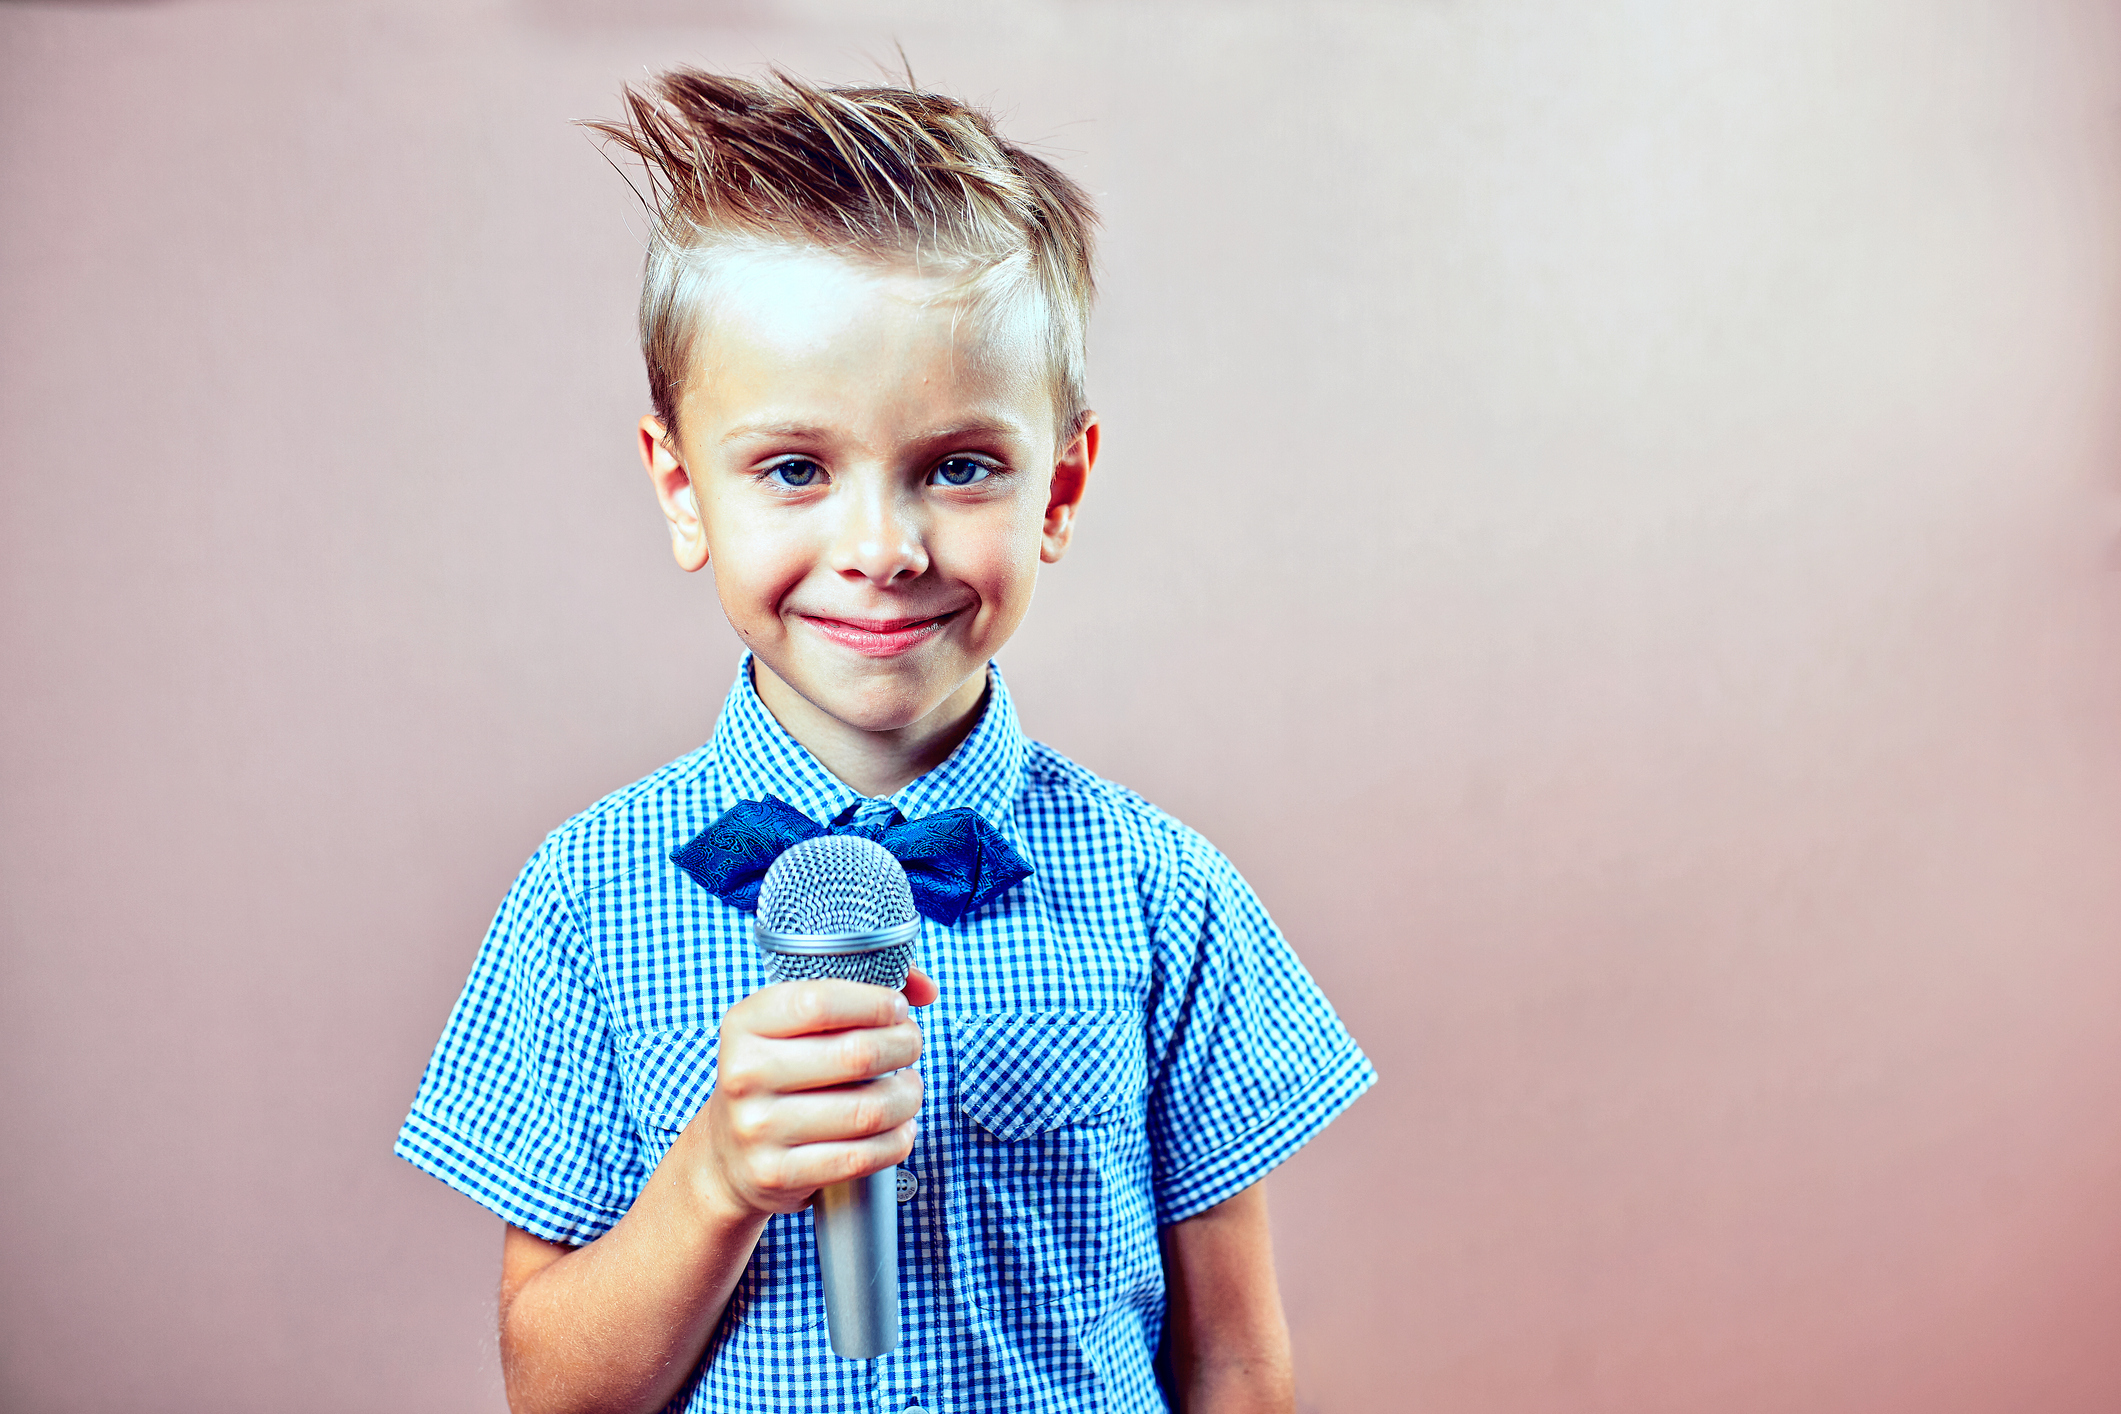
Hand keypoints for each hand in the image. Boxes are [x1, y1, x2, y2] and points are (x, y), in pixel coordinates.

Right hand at [674, 968, 937, 1223]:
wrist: (728, 1153)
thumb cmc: (779, 1074)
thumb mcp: (791, 1025)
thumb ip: (858, 993)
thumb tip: (926, 988)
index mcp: (745, 1024)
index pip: (820, 1003)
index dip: (874, 1003)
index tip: (897, 1010)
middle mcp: (744, 1074)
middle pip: (855, 1055)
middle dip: (903, 1046)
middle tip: (911, 1046)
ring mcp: (757, 1128)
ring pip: (867, 1111)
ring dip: (908, 1097)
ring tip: (909, 1088)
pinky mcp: (777, 1173)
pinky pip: (860, 1157)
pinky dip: (896, 1141)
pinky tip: (901, 1127)